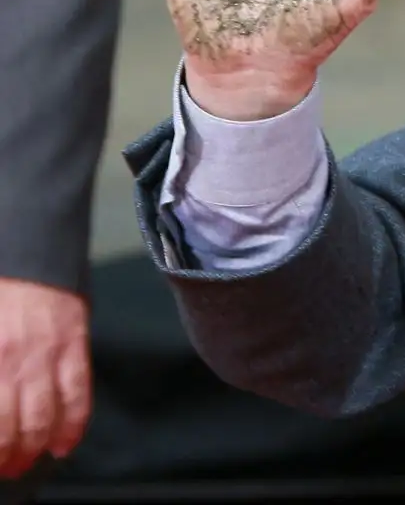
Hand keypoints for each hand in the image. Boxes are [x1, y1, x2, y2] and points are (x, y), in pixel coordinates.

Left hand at [0, 279, 87, 478]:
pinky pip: (79, 392)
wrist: (29, 253)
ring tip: (30, 460)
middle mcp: (16, 361)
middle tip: (8, 468)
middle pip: (16, 423)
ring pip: (47, 414)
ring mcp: (48, 354)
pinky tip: (66, 443)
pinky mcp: (75, 345)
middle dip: (11, 453)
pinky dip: (74, 423)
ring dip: (38, 445)